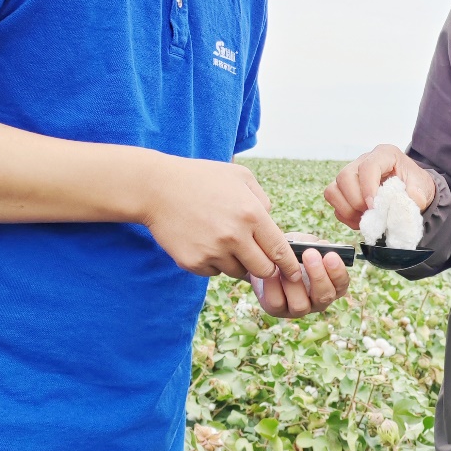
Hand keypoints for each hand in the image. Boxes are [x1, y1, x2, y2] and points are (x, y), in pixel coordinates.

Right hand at [141, 153, 301, 281]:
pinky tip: (204, 241)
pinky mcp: (192, 262)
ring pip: (237, 272)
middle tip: (257, 257)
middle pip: (263, 270)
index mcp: (252, 214)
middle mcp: (234, 237)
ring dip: (236, 262)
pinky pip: (213, 272)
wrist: (156, 187)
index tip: (294, 274)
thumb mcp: (240, 177)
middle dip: (265, 267)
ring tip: (222, 239)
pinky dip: (213, 262)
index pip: (280, 251)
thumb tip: (273, 224)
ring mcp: (212, 252)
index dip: (290, 266)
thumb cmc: (202, 178)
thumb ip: (263, 200)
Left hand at [250, 237, 349, 317]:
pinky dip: (273, 285)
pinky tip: (272, 271)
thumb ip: (312, 243)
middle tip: (310, 254)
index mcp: (332, 284)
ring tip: (286, 265)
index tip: (330, 255)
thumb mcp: (303, 242)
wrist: (266, 258)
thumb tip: (320, 245)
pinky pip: (276, 303)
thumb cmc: (291, 250)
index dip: (337, 272)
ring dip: (293, 284)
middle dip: (318, 276)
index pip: (342, 284)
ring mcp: (298, 308)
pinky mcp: (277, 310)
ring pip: (300, 305)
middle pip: (325, 297)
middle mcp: (318, 300)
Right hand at [325, 144, 435, 230]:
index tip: (374, 206)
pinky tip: (362, 219)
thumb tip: (412, 199)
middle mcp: (363, 161)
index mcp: (384, 155)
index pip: (367, 167)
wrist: (411, 192)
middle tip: (372, 213)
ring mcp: (351, 175)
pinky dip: (346, 215)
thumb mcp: (423, 188)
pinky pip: (334, 203)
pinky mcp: (344, 189)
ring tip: (366, 218)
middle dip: (356, 200)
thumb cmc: (415, 185)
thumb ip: (418, 194)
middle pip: (345, 177)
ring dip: (348, 209)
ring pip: (334, 190)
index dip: (368, 188)